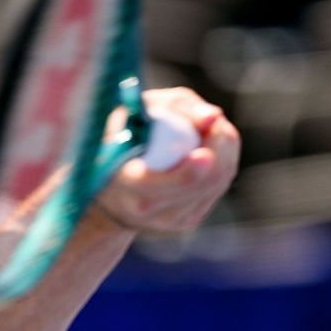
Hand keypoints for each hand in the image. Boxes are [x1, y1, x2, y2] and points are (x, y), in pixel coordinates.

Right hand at [93, 86, 239, 234]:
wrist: (107, 185)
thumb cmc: (120, 136)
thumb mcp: (137, 111)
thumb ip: (174, 108)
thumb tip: (213, 117)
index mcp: (125, 184)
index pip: (160, 186)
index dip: (188, 173)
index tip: (204, 152)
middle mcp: (148, 209)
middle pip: (205, 181)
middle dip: (220, 146)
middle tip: (215, 122)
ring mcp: (170, 220)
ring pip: (218, 181)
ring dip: (223, 149)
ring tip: (208, 130)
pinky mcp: (186, 222)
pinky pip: (219, 186)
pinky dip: (221, 162)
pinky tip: (205, 150)